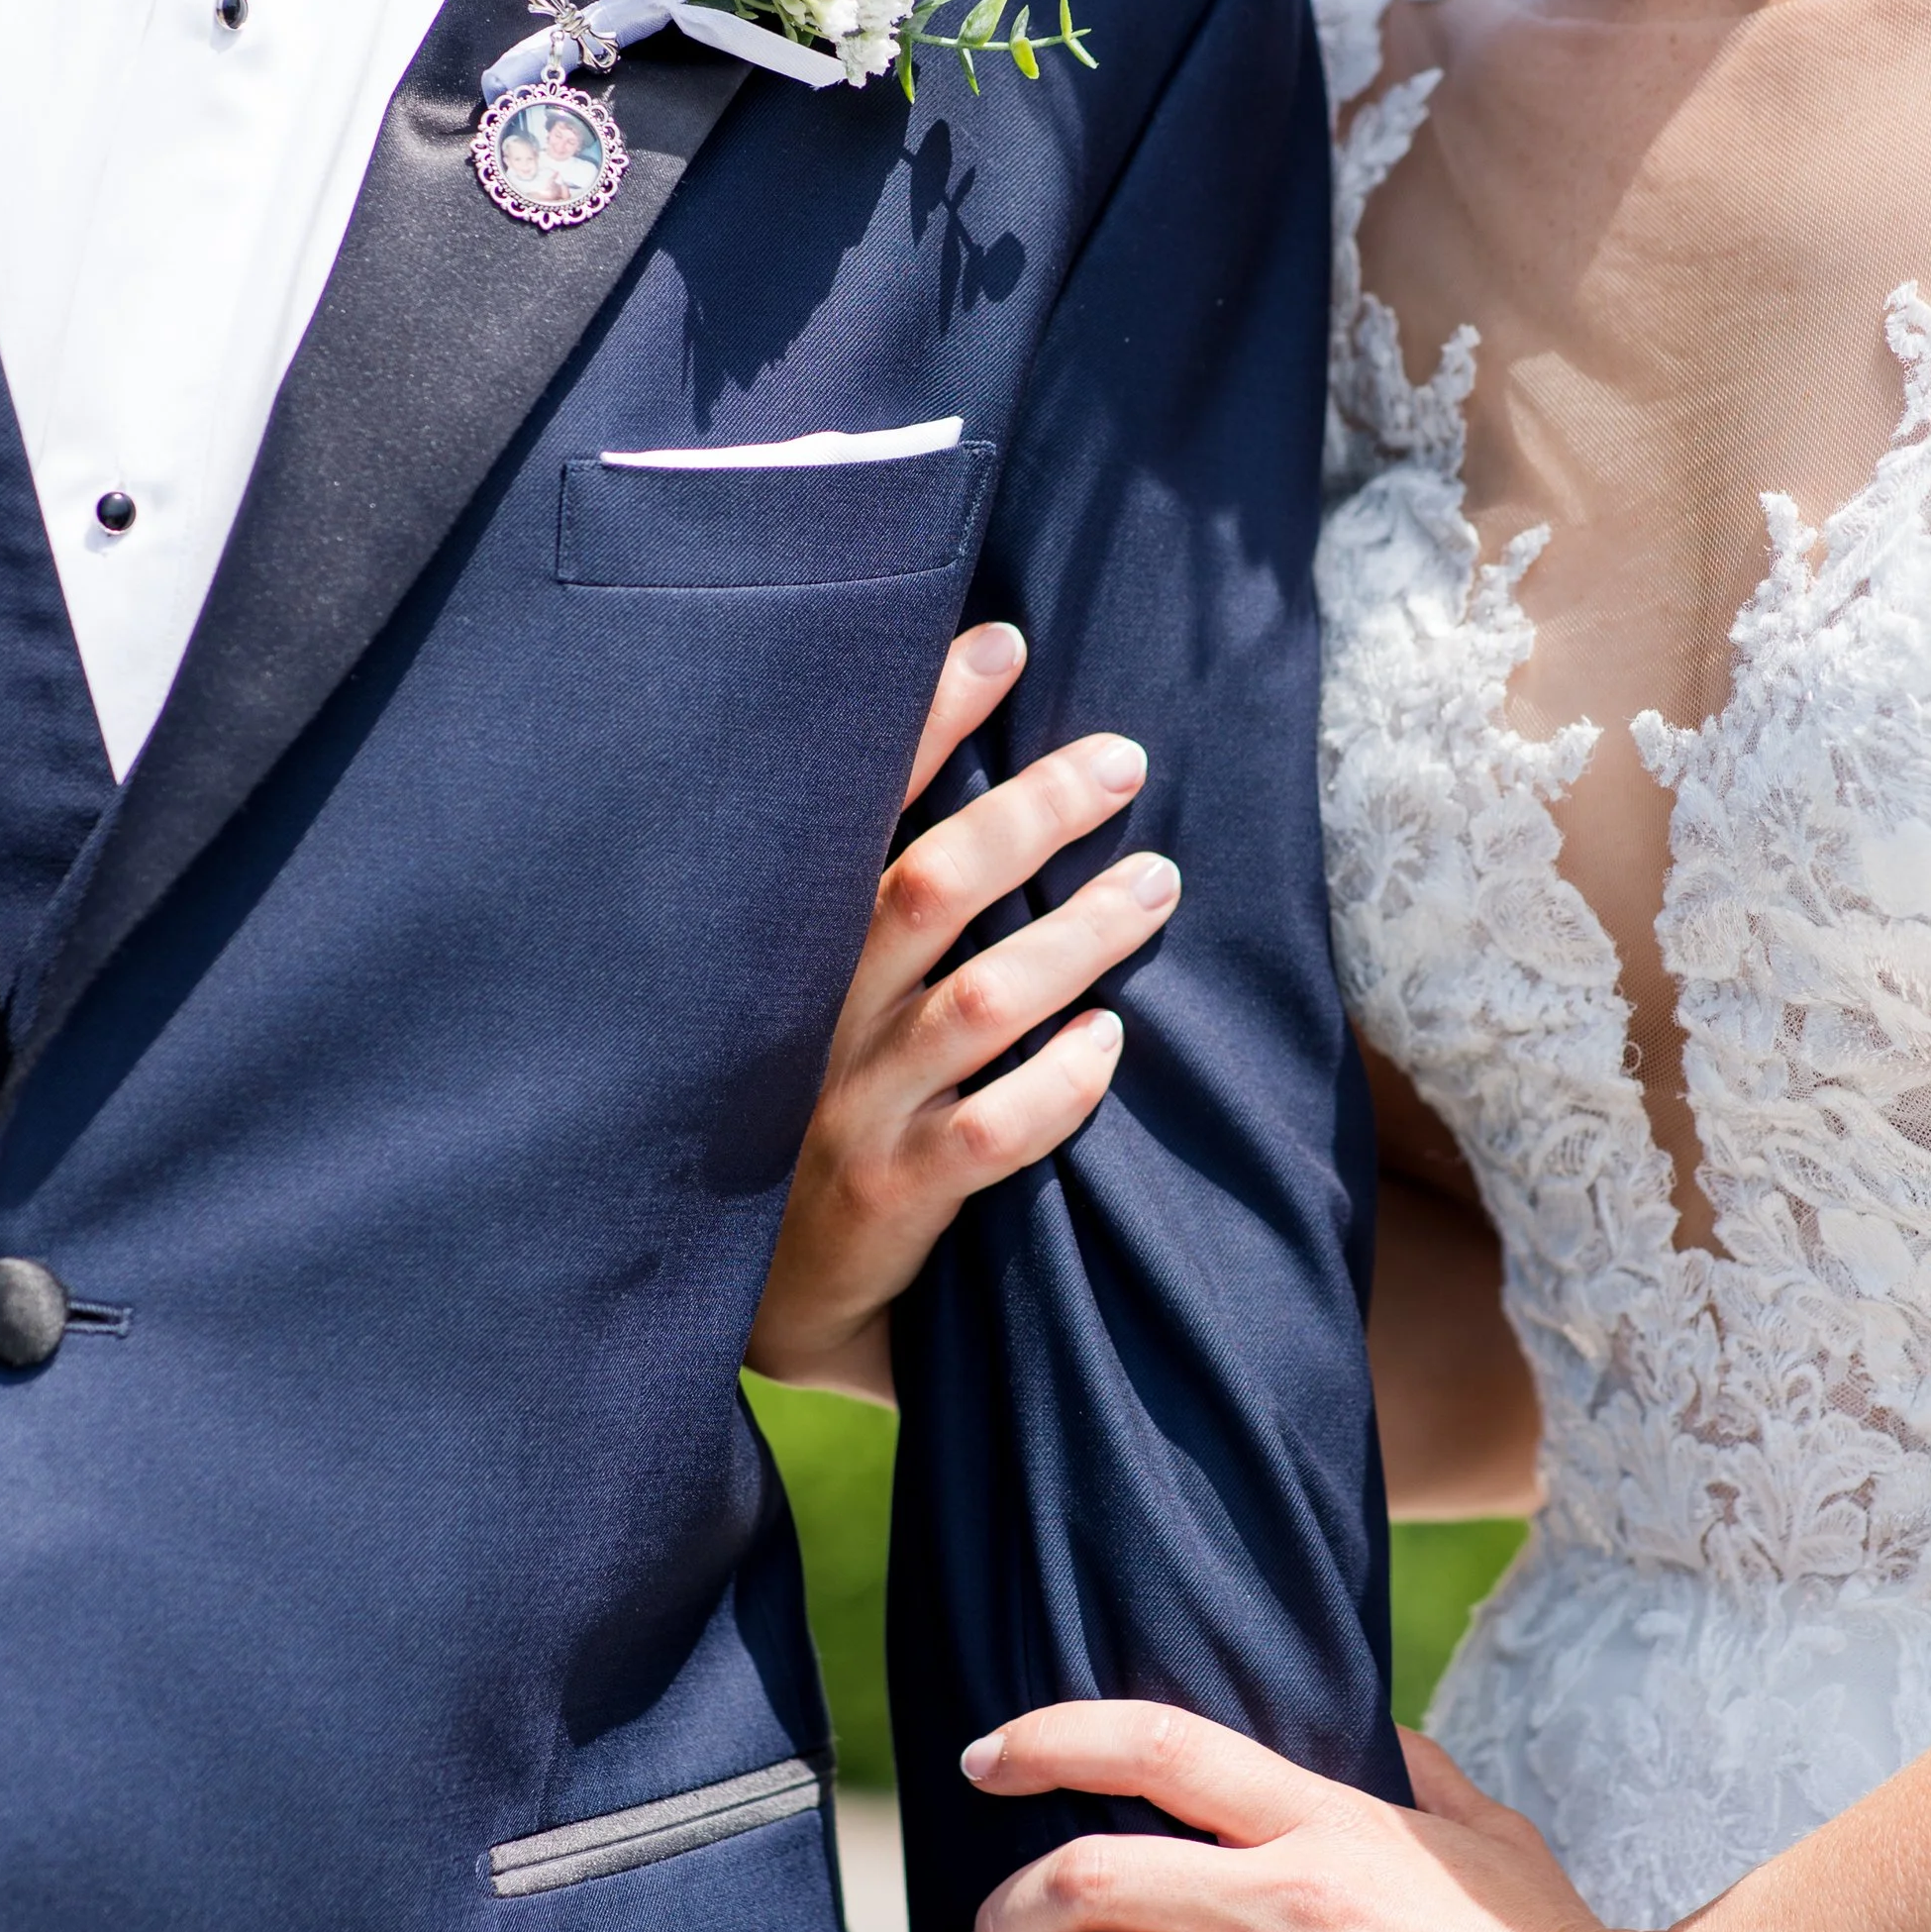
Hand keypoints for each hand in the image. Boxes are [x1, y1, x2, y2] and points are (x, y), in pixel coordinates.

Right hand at [747, 625, 1181, 1400]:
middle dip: (1031, 815)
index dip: (926, 722)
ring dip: (1079, 936)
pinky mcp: (893, 1190)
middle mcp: (818, 1013)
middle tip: (1124, 764)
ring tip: (1158, 884)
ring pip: (977, 1001)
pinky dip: (1060, 1079)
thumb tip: (1000, 776)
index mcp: (802, 948)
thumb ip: (895, 898)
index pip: (860, 811)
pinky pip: (991, 1129)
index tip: (1003, 642)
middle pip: (928, 886)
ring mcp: (852, 1103)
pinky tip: (1110, 1043)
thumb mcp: (835, 993)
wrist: (772, 1289)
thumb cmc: (829, 1103)